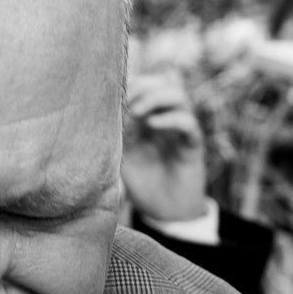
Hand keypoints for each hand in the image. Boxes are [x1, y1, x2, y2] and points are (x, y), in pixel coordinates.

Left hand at [123, 72, 211, 223]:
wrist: (164, 212)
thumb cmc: (141, 182)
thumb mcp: (120, 155)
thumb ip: (114, 134)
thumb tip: (100, 112)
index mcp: (148, 116)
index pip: (145, 84)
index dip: (130, 83)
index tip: (112, 94)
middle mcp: (166, 118)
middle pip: (162, 81)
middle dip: (142, 85)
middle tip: (125, 102)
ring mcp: (180, 130)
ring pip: (178, 95)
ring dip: (155, 97)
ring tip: (137, 112)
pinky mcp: (192, 145)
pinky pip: (188, 123)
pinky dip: (170, 119)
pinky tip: (152, 125)